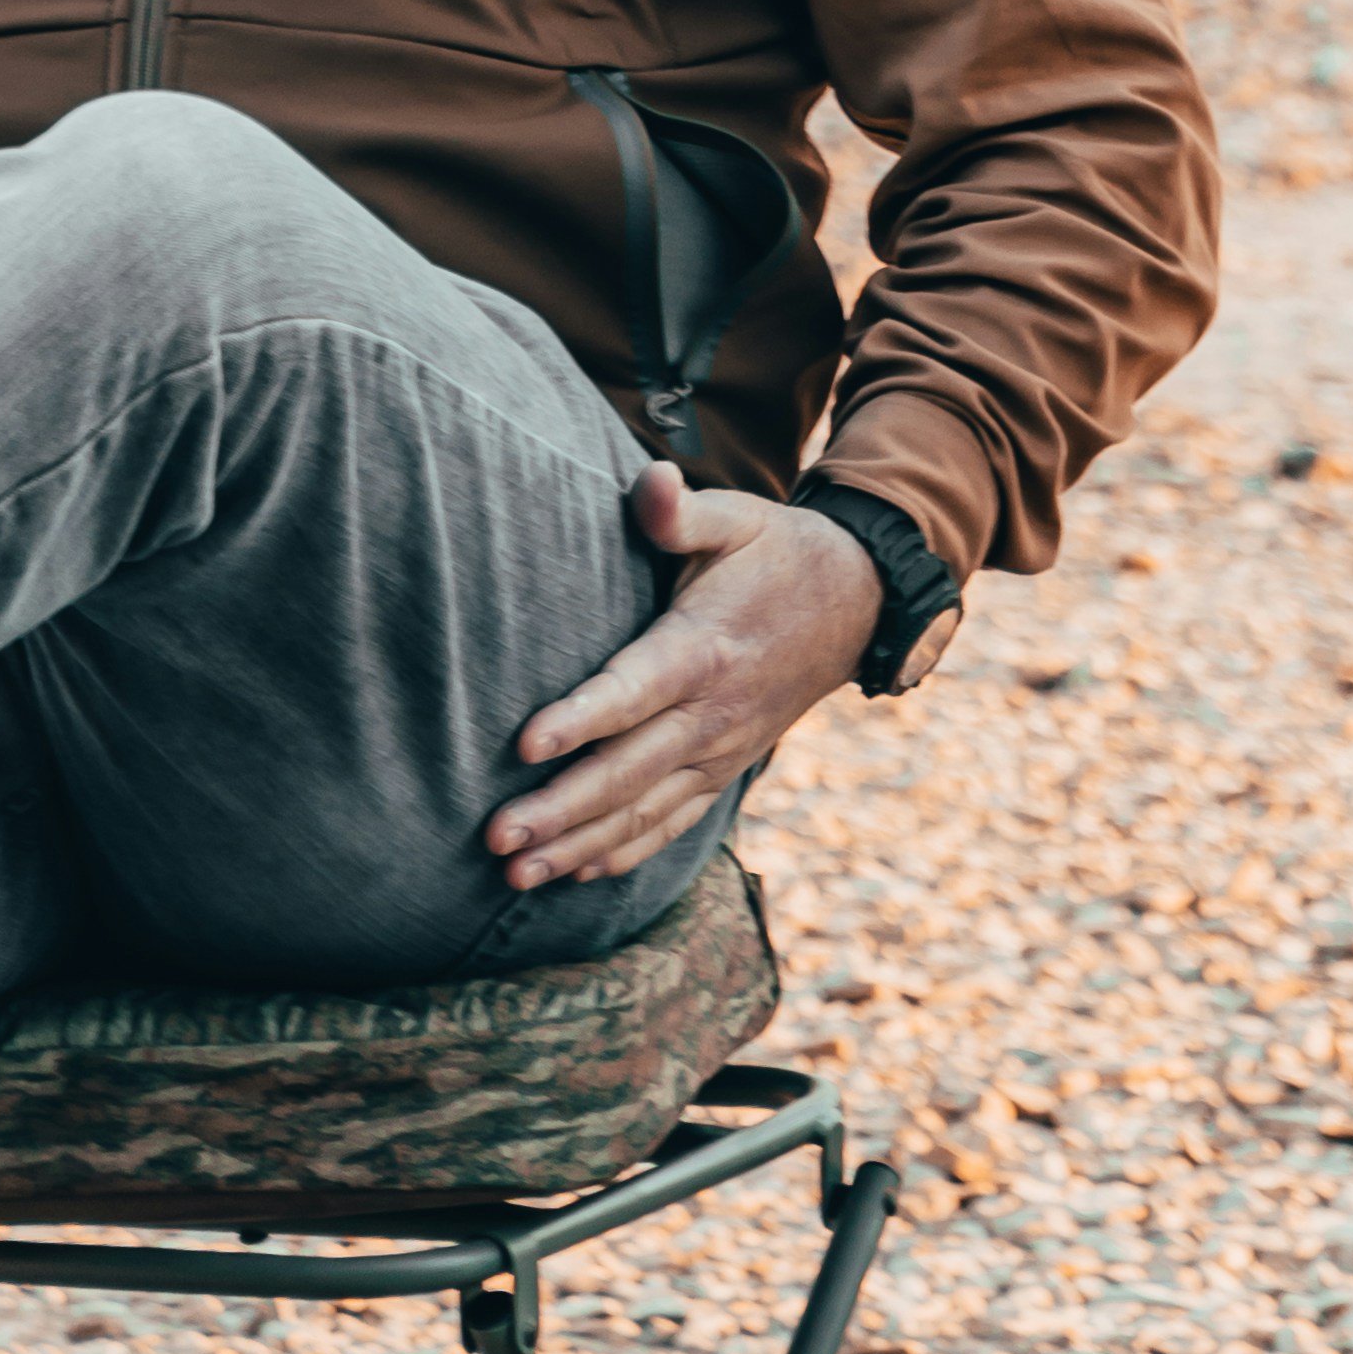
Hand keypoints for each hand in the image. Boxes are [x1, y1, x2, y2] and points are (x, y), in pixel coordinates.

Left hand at [487, 466, 881, 891]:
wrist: (857, 603)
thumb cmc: (778, 554)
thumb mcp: (738, 519)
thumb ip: (684, 511)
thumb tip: (651, 479)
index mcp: (704, 648)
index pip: (634, 690)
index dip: (581, 717)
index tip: (525, 743)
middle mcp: (711, 712)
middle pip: (628, 770)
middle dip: (560, 808)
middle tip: (495, 837)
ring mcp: (720, 749)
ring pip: (644, 810)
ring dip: (579, 846)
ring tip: (518, 874)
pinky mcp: (726, 768)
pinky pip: (674, 821)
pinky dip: (628, 852)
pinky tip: (579, 871)